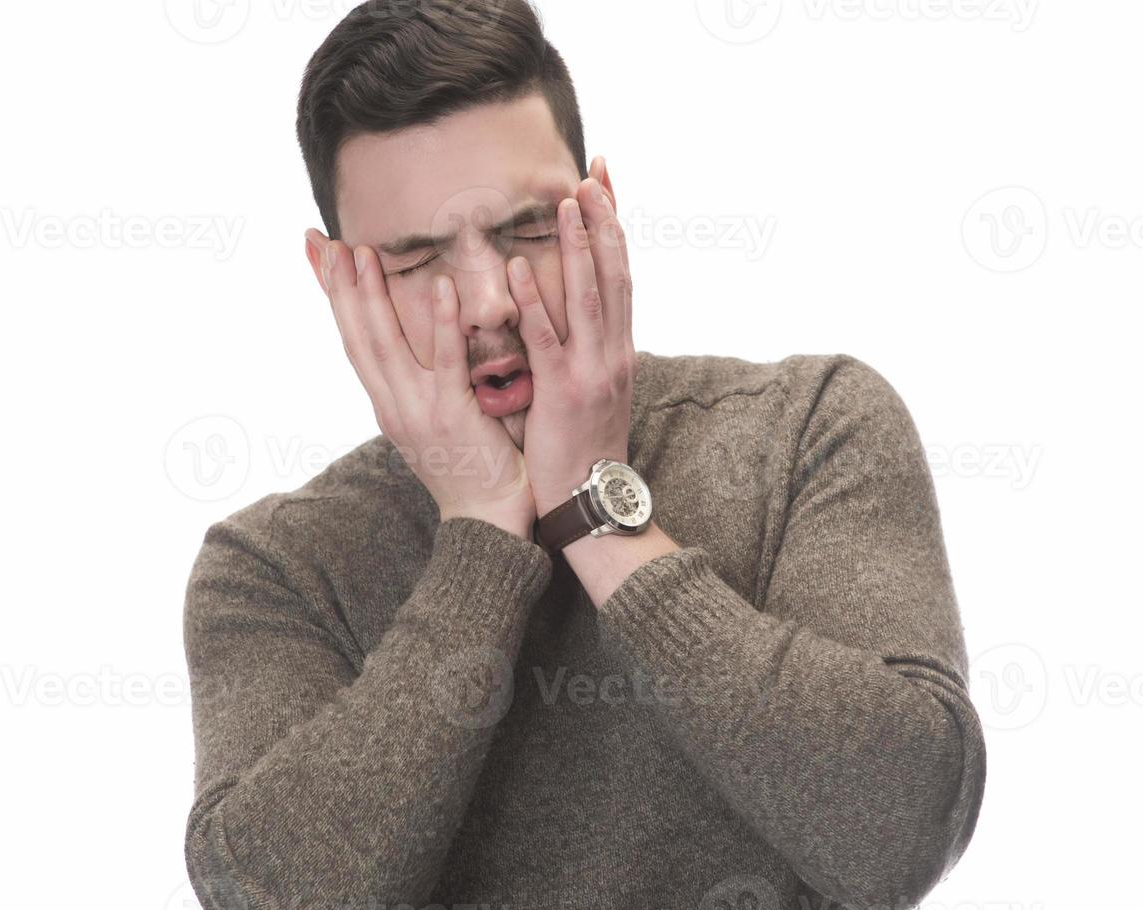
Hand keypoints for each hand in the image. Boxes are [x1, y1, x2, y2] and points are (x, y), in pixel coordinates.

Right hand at [318, 238, 535, 537]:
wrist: (488, 520)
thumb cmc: (474, 467)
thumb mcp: (437, 419)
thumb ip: (427, 382)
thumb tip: (424, 347)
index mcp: (387, 404)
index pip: (353, 340)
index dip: (334, 297)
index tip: (319, 255)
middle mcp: (392, 404)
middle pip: (356, 336)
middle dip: (338, 287)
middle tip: (325, 241)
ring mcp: (417, 410)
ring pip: (385, 344)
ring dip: (372, 296)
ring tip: (363, 253)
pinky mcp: (451, 414)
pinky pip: (444, 361)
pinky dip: (440, 323)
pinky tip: (440, 286)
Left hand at [511, 171, 635, 514]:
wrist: (592, 500)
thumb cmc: (585, 446)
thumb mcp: (598, 389)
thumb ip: (591, 348)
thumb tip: (581, 312)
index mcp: (620, 348)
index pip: (621, 273)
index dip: (615, 226)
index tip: (605, 181)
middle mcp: (614, 351)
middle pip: (614, 273)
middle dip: (605, 221)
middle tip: (592, 175)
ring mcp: (593, 370)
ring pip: (588, 296)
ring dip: (579, 246)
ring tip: (566, 203)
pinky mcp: (563, 392)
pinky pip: (546, 339)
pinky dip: (535, 300)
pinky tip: (521, 267)